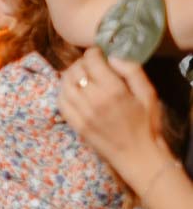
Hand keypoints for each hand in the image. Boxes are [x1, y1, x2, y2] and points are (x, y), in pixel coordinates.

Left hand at [59, 48, 171, 179]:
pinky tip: (72, 89)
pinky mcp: (74, 124)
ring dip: (70, 74)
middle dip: (82, 62)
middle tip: (91, 64)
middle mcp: (93, 100)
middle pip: (76, 70)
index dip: (93, 53)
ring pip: (64, 83)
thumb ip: (132, 71)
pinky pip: (60, 101)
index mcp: (113, 90)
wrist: (137, 155)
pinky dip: (63, 90)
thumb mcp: (148, 94)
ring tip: (81, 75)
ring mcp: (81, 113)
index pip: (91, 61)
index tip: (98, 53)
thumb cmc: (146, 123)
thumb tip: (112, 56)